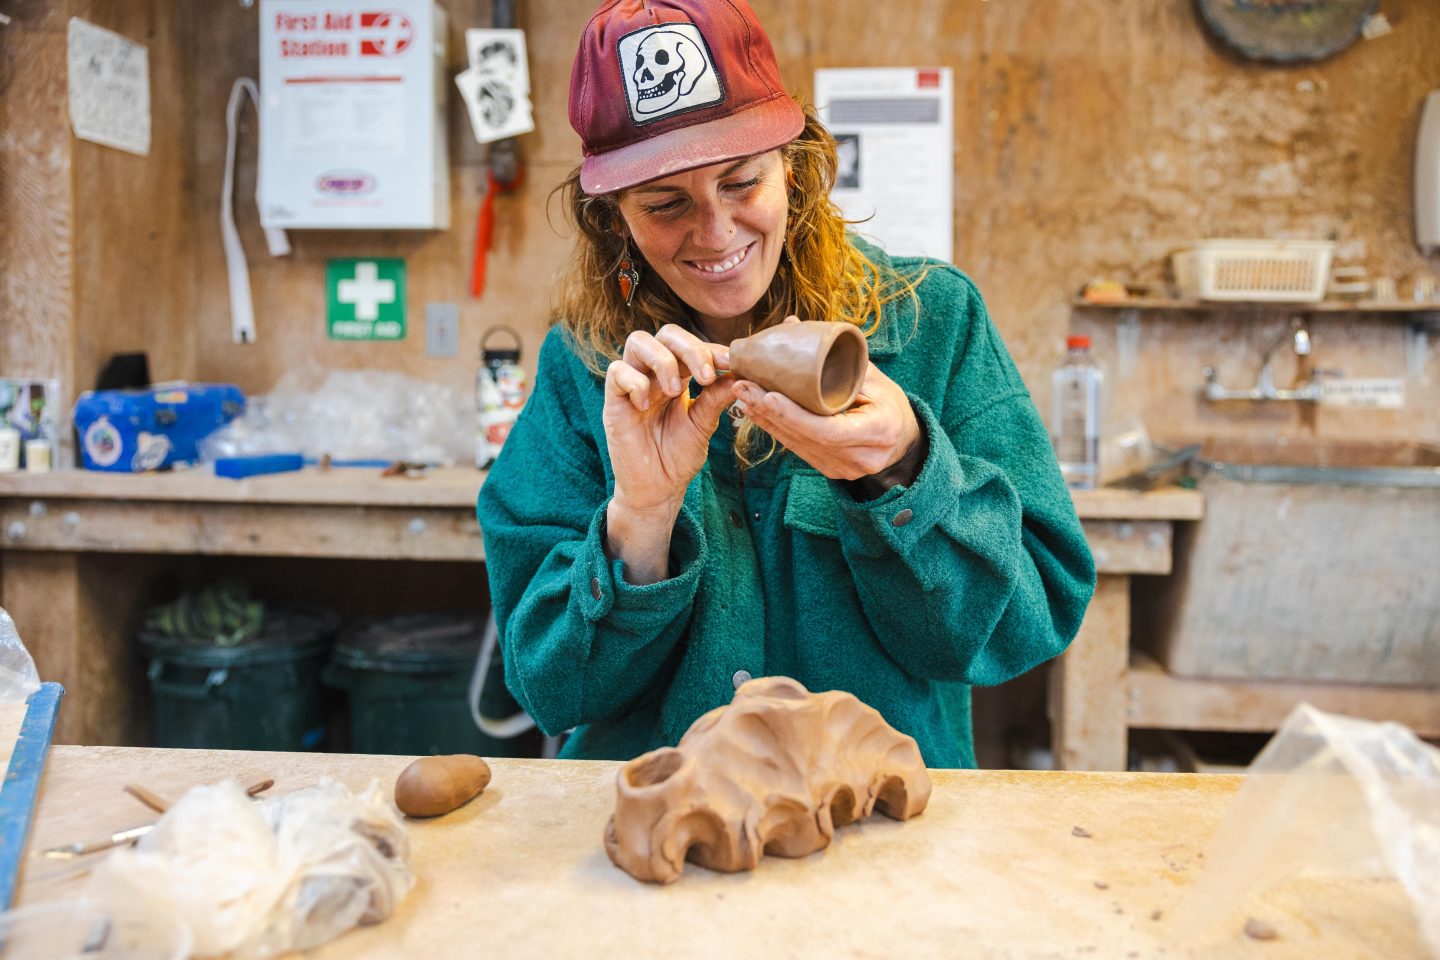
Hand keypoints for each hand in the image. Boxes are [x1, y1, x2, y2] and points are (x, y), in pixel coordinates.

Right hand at [603, 324, 738, 518]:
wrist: (657, 490)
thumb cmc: (678, 457)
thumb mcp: (703, 424)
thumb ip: (717, 397)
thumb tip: (742, 372)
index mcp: (679, 375)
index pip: (693, 344)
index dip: (713, 349)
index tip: (733, 362)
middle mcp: (654, 373)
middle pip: (667, 333)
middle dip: (690, 348)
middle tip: (706, 376)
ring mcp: (632, 384)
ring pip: (638, 342)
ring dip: (663, 360)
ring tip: (675, 392)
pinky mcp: (613, 401)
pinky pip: (616, 371)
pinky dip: (635, 382)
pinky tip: (647, 406)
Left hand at [733, 358, 919, 483]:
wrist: (901, 439)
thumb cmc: (888, 402)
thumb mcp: (874, 377)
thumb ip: (837, 356)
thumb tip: (792, 324)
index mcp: (879, 430)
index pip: (829, 429)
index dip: (795, 415)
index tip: (768, 396)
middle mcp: (862, 456)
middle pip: (807, 438)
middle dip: (770, 412)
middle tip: (743, 386)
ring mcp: (846, 469)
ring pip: (798, 446)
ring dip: (767, 421)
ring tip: (744, 396)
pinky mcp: (832, 472)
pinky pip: (799, 451)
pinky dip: (777, 430)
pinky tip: (757, 413)